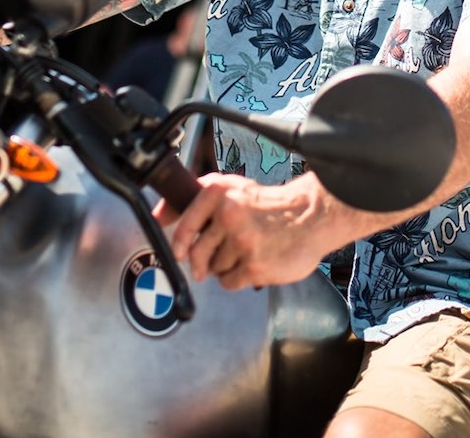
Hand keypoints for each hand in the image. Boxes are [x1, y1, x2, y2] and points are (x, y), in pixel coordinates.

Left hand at [157, 173, 334, 291]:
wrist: (310, 216)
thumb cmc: (268, 203)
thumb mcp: (230, 187)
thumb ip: (195, 197)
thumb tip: (159, 216)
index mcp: (219, 193)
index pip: (185, 226)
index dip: (180, 244)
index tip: (180, 253)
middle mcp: (228, 216)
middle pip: (197, 253)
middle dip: (205, 259)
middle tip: (220, 253)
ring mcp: (242, 243)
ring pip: (213, 269)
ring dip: (225, 265)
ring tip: (246, 250)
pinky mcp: (255, 267)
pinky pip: (229, 282)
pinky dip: (237, 278)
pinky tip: (252, 262)